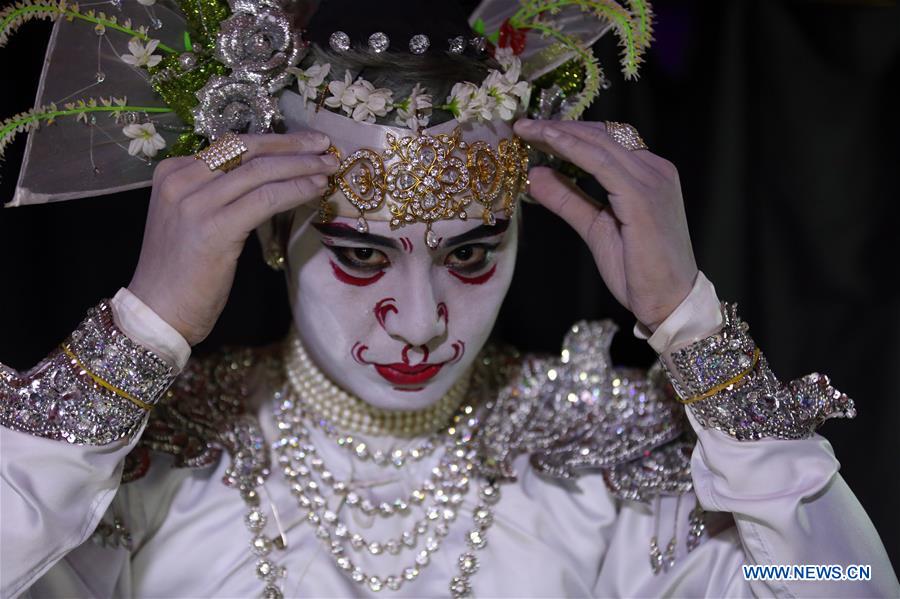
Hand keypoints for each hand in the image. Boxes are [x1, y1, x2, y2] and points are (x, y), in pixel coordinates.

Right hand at [128, 131, 336, 344]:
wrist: (157, 312)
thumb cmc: (181, 272)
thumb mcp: (192, 218)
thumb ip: (217, 193)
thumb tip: (267, 176)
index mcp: (174, 172)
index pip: (232, 145)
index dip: (274, 141)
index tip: (304, 143)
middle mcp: (181, 180)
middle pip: (248, 150)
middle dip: (292, 145)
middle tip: (324, 145)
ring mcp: (196, 203)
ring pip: (261, 172)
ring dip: (302, 167)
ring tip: (328, 168)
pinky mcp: (215, 228)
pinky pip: (265, 199)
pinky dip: (295, 191)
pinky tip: (315, 190)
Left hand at [513, 119, 697, 331]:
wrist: (668, 302)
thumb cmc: (638, 271)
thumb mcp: (595, 228)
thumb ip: (569, 200)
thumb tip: (536, 175)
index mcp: (649, 175)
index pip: (606, 141)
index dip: (569, 132)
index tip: (534, 130)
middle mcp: (655, 170)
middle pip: (601, 135)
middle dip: (559, 126)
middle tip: (523, 126)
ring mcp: (652, 180)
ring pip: (599, 143)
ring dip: (559, 133)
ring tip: (527, 129)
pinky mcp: (642, 197)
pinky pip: (601, 163)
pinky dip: (572, 148)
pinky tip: (548, 142)